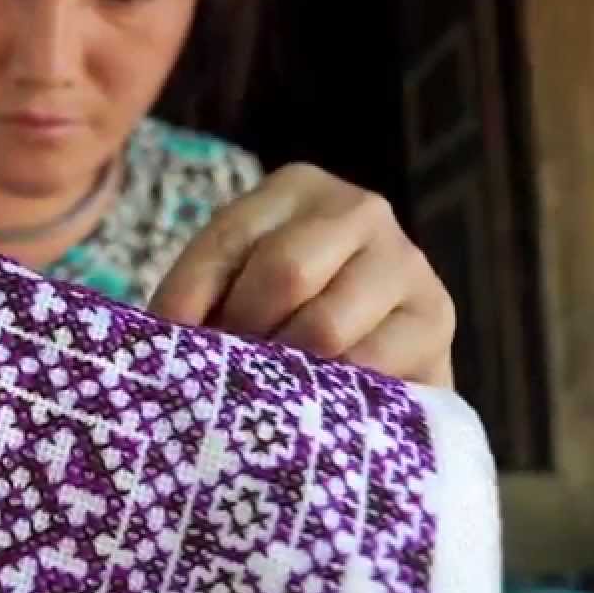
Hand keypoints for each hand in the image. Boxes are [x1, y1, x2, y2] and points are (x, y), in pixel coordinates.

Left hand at [149, 163, 455, 386]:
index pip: (229, 237)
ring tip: (271, 388)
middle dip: (247, 331)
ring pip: (326, 324)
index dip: (190, 294)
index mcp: (296, 188)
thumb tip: (158, 336)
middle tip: (231, 369)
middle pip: (285, 271)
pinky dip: (332, 393)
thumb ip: (201, 299)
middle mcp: (358, 208)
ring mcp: (404, 260)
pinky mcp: (435, 318)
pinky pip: (369, 365)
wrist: (375, 363)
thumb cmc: (282, 320)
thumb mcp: (235, 291)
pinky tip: (317, 403)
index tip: (169, 338)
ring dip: (286, 368)